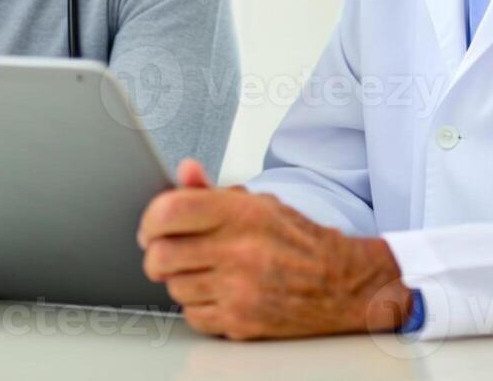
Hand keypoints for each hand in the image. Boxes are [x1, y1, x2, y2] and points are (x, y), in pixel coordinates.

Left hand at [137, 160, 411, 339]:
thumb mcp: (260, 204)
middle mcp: (239, 252)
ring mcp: (240, 291)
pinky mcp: (241, 322)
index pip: (169, 211)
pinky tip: (216, 292)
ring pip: (174, 287)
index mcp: (242, 214)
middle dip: (156, 254)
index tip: (151, 227)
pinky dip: (197, 306)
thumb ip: (213, 191)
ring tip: (203, 271)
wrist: (342, 283)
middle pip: (160, 256)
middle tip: (165, 252)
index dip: (150, 219)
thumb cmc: (298, 241)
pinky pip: (192, 315)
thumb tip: (184, 172)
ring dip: (180, 280)